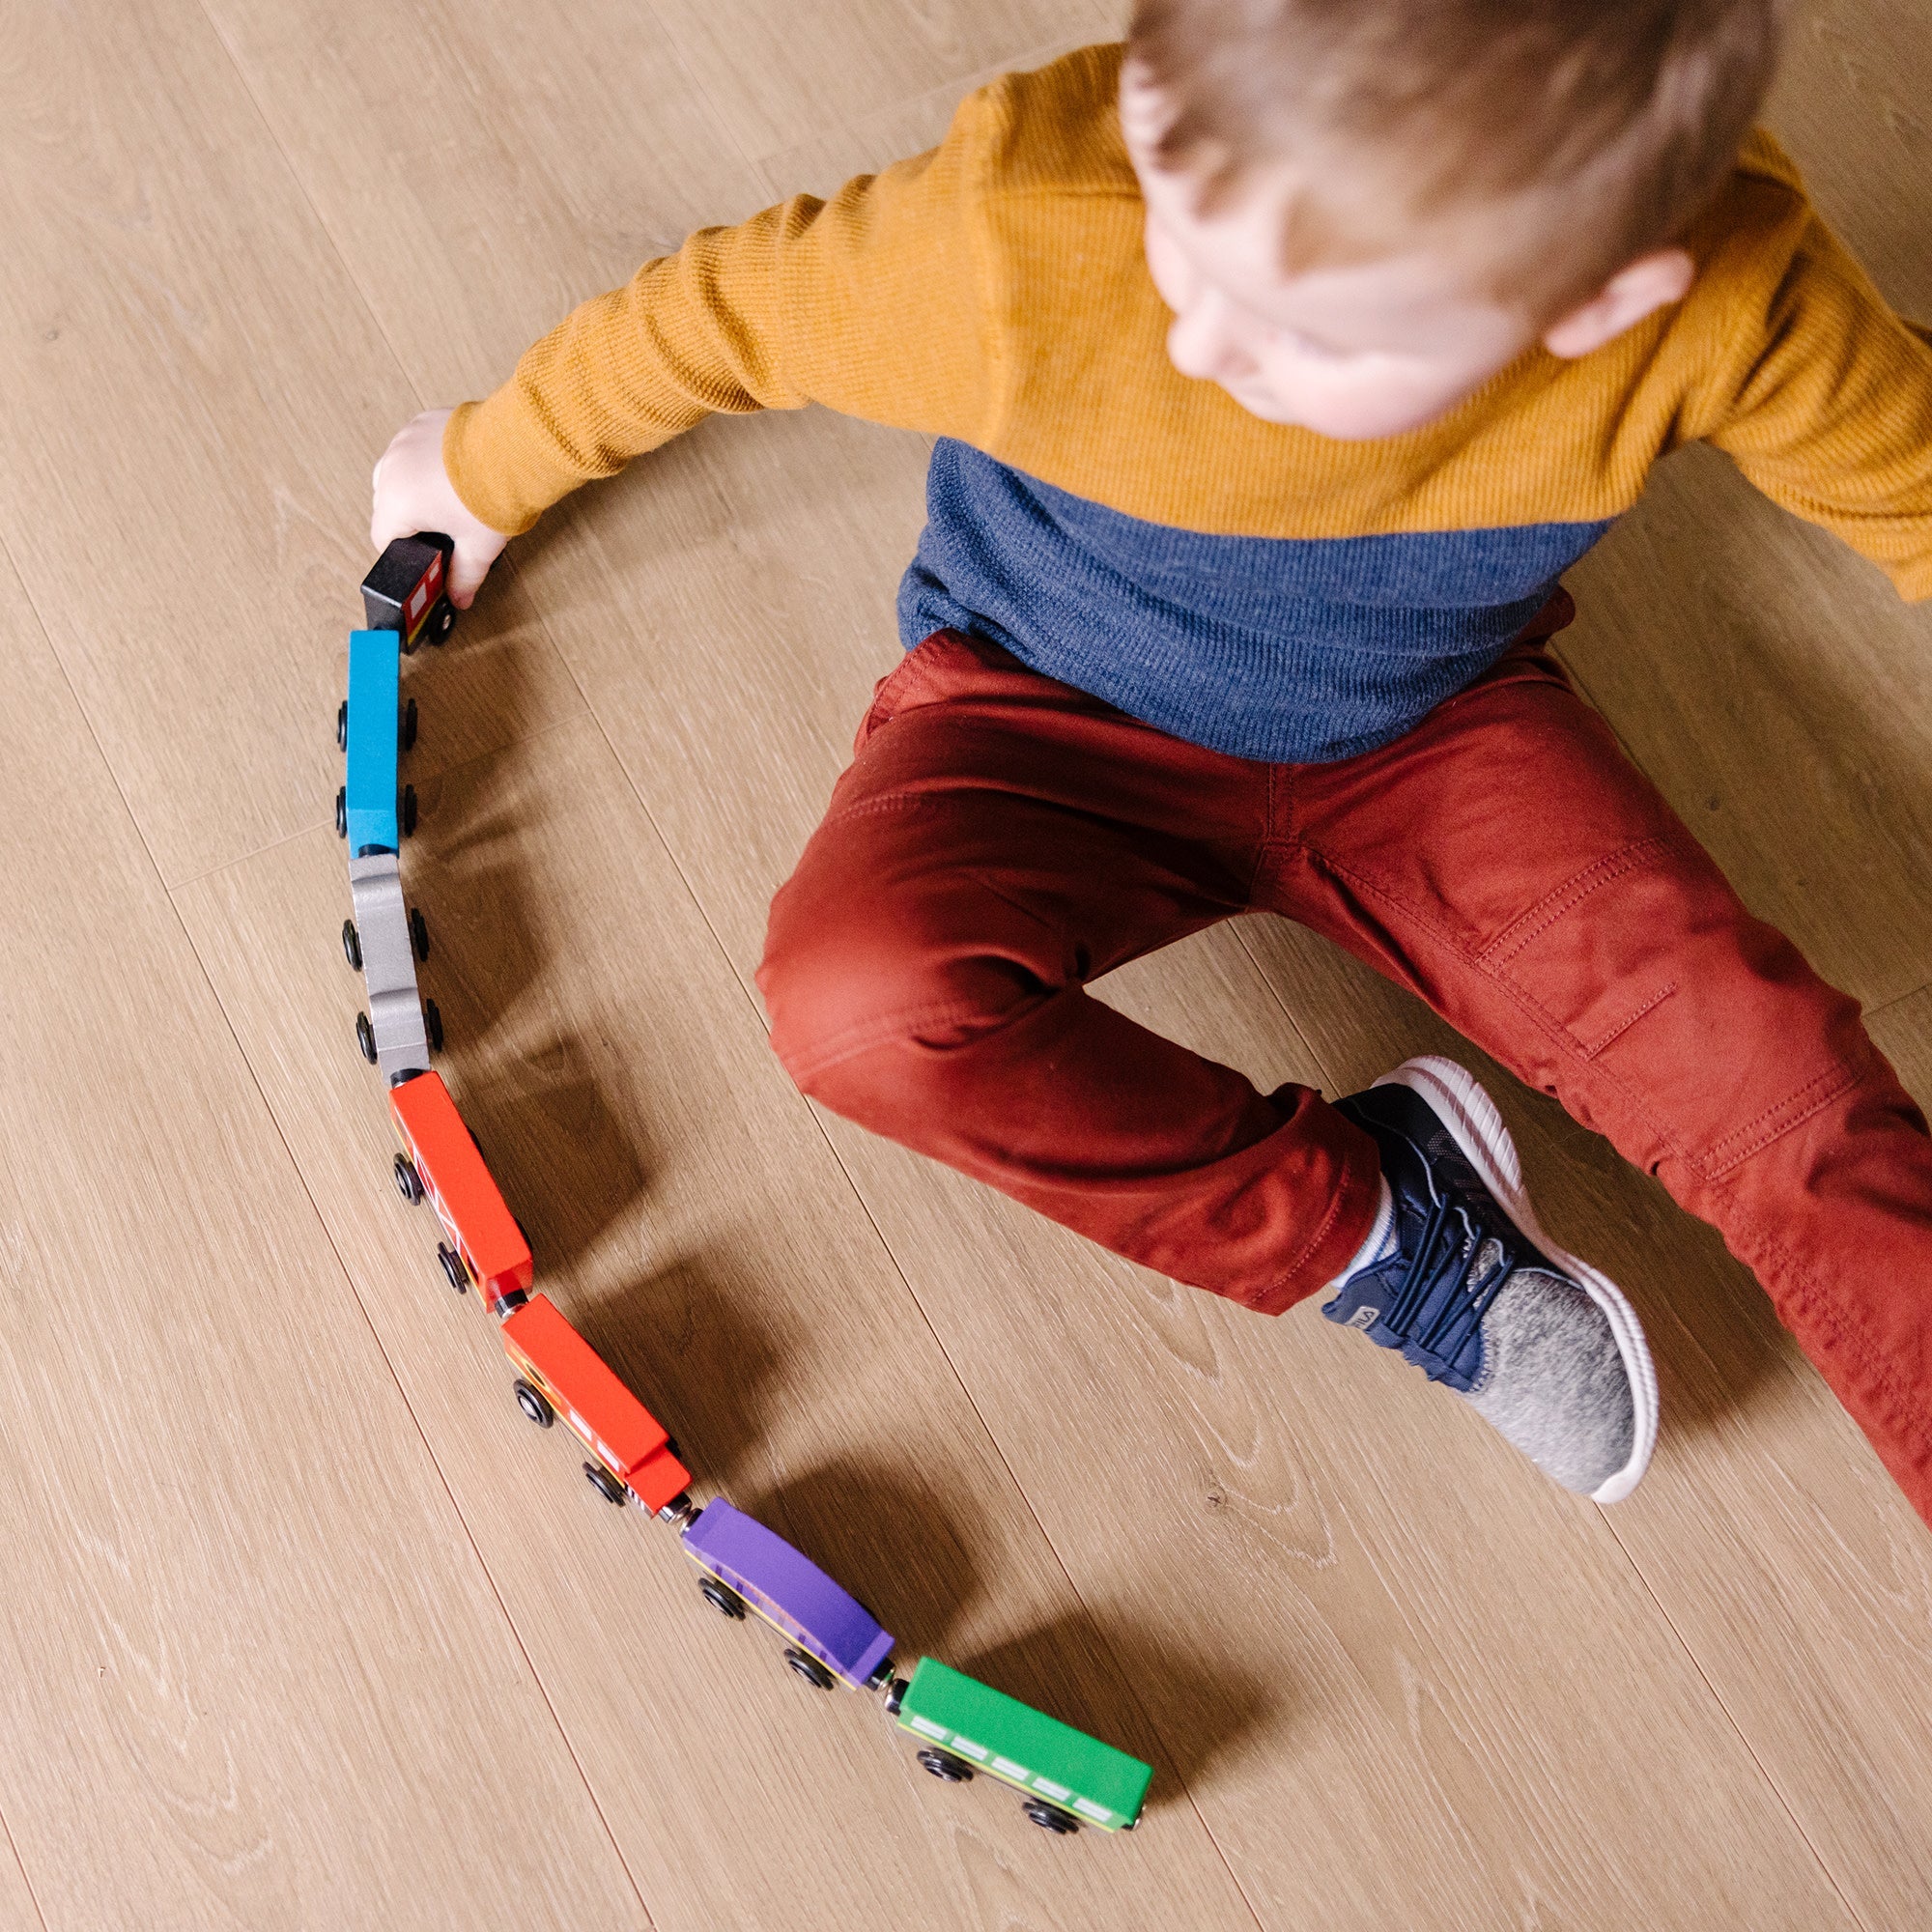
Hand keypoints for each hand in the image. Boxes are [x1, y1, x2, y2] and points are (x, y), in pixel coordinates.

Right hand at [370, 408, 508, 608]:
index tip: (424, 554)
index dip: (404, 552)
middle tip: (443, 527)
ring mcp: (404, 441)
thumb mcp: (479, 547)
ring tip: (448, 497)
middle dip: (410, 520)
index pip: (383, 539)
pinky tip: (451, 470)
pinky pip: (411, 448)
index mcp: (397, 503)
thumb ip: (464, 577)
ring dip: (413, 488)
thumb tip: (459, 598)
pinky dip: (424, 460)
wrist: (517, 449)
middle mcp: (392, 469)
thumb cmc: (496, 495)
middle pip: (387, 506)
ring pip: (396, 474)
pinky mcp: (420, 423)